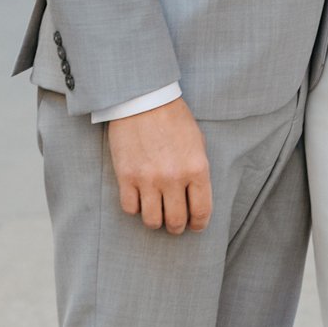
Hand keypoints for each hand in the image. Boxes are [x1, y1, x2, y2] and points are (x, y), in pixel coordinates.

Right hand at [107, 98, 212, 233]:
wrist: (144, 99)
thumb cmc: (173, 118)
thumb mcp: (197, 142)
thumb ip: (198, 170)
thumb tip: (196, 197)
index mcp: (197, 169)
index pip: (201, 212)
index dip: (198, 224)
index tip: (195, 225)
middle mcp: (173, 178)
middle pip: (176, 221)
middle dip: (177, 227)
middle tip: (174, 223)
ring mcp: (148, 179)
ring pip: (152, 221)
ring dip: (155, 221)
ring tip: (156, 214)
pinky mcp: (126, 176)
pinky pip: (130, 208)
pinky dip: (135, 208)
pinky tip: (139, 199)